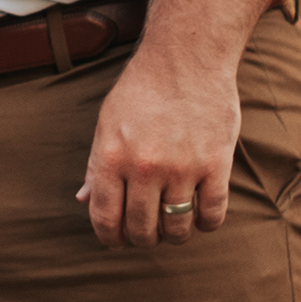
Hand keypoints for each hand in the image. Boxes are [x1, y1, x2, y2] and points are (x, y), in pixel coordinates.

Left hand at [77, 41, 240, 248]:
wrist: (186, 59)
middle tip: (145, 234)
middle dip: (141, 239)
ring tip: (172, 227)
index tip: (115, 242)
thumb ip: (95, 164)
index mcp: (112, 156)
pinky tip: (199, 216)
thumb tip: (83, 200)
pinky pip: (213, 214)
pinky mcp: (217, 165)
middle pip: (141, 228)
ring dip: (173, 235)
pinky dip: (205, 224)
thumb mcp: (107, 122)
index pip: (104, 216)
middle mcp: (145, 167)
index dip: (109, 237)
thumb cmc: (142, 89)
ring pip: (177, 228)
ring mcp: (183, 168)